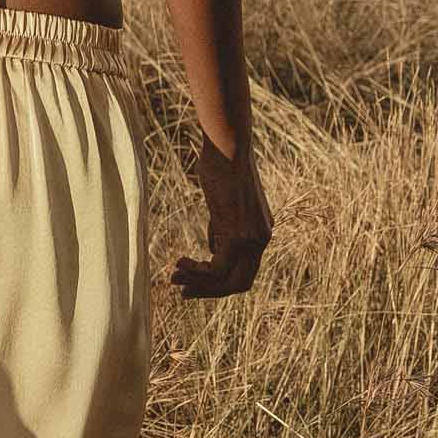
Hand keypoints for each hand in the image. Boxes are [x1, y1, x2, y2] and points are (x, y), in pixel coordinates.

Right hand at [170, 133, 270, 298]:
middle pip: (240, 284)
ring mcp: (253, 239)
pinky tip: (180, 263)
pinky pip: (218, 270)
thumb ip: (221, 228)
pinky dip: (197, 272)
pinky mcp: (239, 235)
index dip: (218, 282)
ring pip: (228, 281)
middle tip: (183, 291)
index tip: (192, 280)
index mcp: (261, 231)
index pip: (244, 270)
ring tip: (174, 277)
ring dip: (198, 284)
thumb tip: (213, 251)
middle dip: (209, 291)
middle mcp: (262, 238)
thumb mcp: (222, 203)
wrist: (228, 146)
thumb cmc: (220, 166)